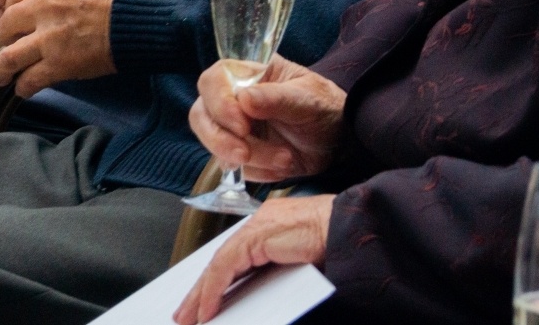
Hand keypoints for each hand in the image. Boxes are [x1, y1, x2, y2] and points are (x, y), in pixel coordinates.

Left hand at [0, 0, 122, 96]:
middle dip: (5, 37)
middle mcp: (43, 5)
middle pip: (6, 24)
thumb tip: (40, 2)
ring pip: (9, 57)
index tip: (16, 22)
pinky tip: (24, 89)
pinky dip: (24, 86)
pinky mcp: (60, 63)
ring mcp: (49, 36)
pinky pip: (30, 79)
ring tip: (1, 76)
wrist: (143, 16)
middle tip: (10, 45)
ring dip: (2, 69)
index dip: (12, 12)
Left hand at [173, 196, 334, 324]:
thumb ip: (277, 275)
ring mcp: (257, 227)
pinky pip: (226, 266)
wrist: (352, 228)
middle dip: (201, 290)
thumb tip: (258, 298)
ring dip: (202, 293)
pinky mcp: (257, 236)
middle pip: (222, 260)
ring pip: (218, 263)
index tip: (205, 303)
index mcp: (271, 227)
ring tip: (189, 317)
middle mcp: (260, 223)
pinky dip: (214, 289)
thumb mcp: (300, 265)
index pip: (235, 257)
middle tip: (186, 314)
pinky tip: (207, 308)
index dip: (218, 282)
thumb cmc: (338, 244)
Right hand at [189, 56, 347, 182]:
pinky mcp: (239, 155)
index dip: (219, 103)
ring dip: (249, 159)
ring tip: (286, 159)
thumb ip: (276, 98)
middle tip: (246, 154)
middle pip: (201, 115)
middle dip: (220, 139)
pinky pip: (233, 168)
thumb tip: (244, 99)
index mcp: (247, 75)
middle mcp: (232, 100)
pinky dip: (258, 172)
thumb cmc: (324, 107)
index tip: (242, 126)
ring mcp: (232, 129)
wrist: (339, 141)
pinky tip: (282, 167)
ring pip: (214, 145)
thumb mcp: (308, 99)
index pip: (212, 81)